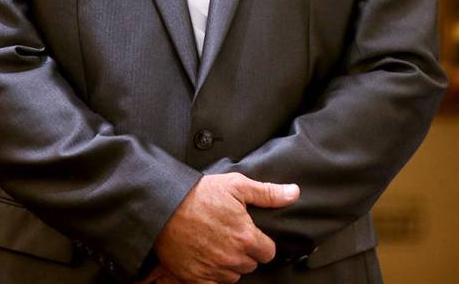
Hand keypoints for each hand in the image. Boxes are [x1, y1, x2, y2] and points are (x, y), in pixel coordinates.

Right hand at [154, 173, 299, 283]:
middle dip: (245, 251)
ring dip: (229, 263)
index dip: (260, 241)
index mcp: (246, 237)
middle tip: (230, 233)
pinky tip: (206, 255)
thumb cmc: (200, 194)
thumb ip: (267, 193)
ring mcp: (214, 270)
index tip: (250, 233)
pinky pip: (214, 283)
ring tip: (216, 242)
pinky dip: (212, 272)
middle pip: (250, 264)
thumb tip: (293, 193)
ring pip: (233, 275)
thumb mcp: (236, 185)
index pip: (268, 252)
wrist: (165, 206)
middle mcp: (232, 258)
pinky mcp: (196, 278)